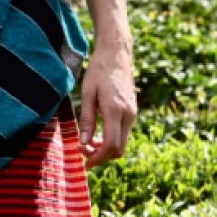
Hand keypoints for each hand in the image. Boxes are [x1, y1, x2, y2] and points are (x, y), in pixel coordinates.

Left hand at [79, 43, 136, 168]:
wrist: (117, 54)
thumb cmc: (98, 70)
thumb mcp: (87, 93)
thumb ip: (87, 119)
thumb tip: (84, 142)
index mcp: (115, 110)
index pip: (111, 145)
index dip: (98, 158)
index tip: (85, 162)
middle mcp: (128, 114)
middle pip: (119, 149)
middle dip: (101, 156)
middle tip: (83, 152)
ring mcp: (132, 113)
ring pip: (122, 142)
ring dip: (106, 149)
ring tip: (88, 143)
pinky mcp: (132, 111)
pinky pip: (123, 133)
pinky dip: (112, 140)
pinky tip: (98, 134)